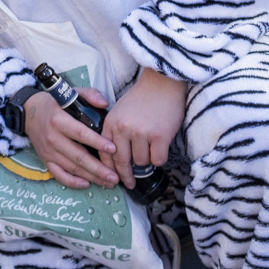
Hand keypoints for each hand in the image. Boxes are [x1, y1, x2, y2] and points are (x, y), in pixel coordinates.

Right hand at [24, 89, 118, 189]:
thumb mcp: (70, 92)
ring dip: (92, 177)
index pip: (80, 133)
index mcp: (59, 120)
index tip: (113, 149)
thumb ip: (89, 95)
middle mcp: (52, 138)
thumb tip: (105, 104)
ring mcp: (48, 151)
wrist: (28, 111)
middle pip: (78, 156)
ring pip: (72, 168)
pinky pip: (59, 175)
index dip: (97, 142)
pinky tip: (87, 184)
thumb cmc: (53, 103)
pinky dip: (73, 182)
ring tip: (109, 182)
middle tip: (116, 176)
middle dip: (99, 168)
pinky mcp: (45, 160)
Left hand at [100, 69, 186, 188]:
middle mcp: (123, 129)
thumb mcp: (120, 112)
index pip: (105, 154)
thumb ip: (115, 132)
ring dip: (147, 160)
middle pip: (122, 162)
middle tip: (130, 184)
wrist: (163, 83)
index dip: (109, 169)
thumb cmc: (142, 99)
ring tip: (151, 147)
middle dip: (126, 176)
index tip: (113, 179)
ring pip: (142, 162)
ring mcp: (141, 133)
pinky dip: (160, 157)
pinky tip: (161, 147)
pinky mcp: (159, 136)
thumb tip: (114, 160)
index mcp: (111, 123)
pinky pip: (157, 160)